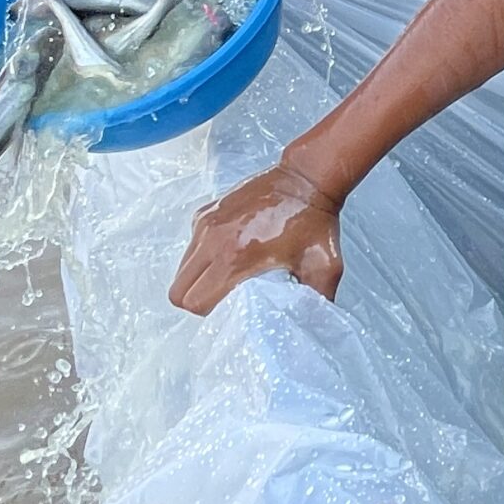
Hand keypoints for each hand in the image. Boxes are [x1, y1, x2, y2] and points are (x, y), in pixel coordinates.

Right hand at [172, 160, 345, 313]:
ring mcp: (206, 223)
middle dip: (197, 300)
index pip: (195, 302)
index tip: (228, 311)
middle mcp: (213, 240)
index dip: (208, 313)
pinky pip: (191, 244)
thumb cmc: (315, 221)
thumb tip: (313, 324)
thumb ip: (317, 300)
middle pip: (179, 290)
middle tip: (222, 299)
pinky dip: (202, 255)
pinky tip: (227, 253)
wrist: (307, 178)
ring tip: (224, 278)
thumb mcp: (324, 267)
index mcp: (235, 258)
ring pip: (182, 268)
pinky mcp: (207, 211)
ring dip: (198, 279)